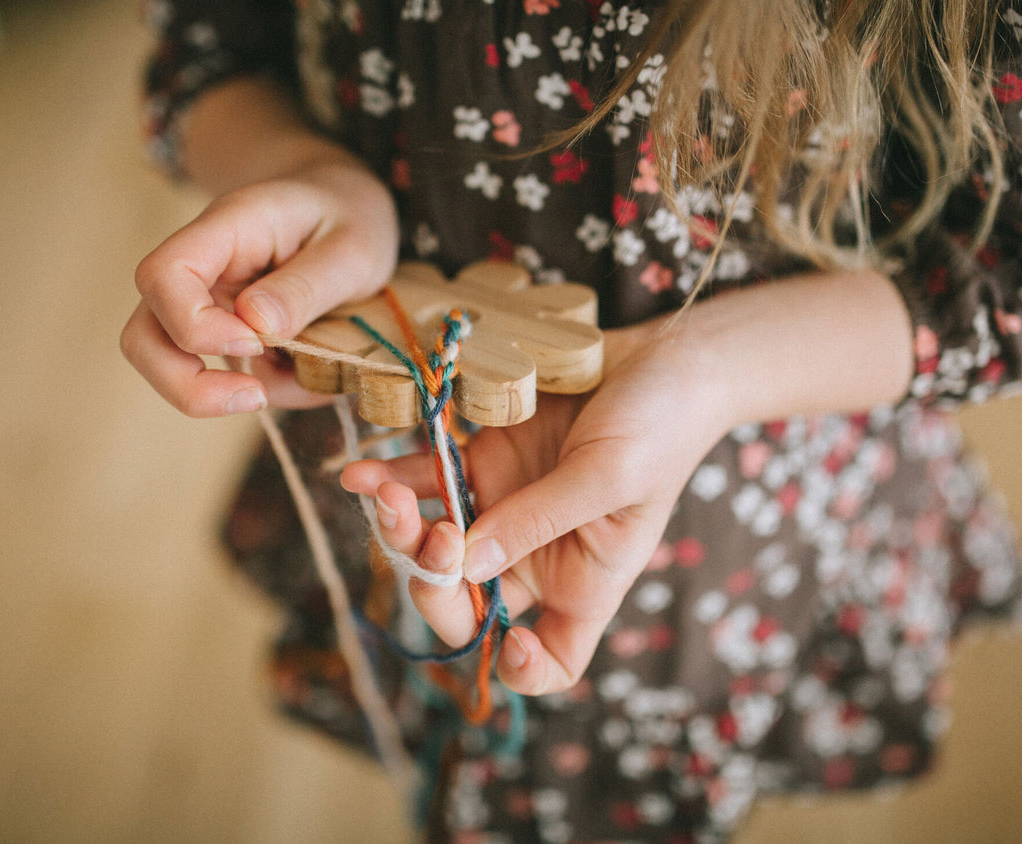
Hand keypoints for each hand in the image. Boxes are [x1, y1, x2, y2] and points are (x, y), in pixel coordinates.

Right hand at [122, 144, 399, 416]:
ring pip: (164, 361)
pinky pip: (217, 376)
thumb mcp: (352, 247)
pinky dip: (257, 390)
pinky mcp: (222, 335)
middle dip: (186, 384)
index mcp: (227, 230)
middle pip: (144, 333)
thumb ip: (307, 286)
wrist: (345, 208)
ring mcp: (204, 304)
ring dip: (210, 395)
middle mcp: (200, 270)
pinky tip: (302, 377)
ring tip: (274, 392)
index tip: (255, 343)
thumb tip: (256, 327)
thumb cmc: (349, 216)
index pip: (165, 275)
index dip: (194, 324)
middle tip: (254, 397)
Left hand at [341, 323, 728, 694]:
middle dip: (435, 583)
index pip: (551, 658)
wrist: (660, 353)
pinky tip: (361, 471)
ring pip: (436, 544)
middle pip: (470, 602)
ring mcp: (504, 508)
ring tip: (381, 494)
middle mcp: (537, 557)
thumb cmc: (660, 424)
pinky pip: (426, 480)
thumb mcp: (608, 477)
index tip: (508, 641)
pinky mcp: (482, 460)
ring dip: (400, 530)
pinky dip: (389, 479)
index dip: (523, 669)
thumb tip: (467, 561)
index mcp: (583, 583)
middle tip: (434, 534)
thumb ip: (538, 520)